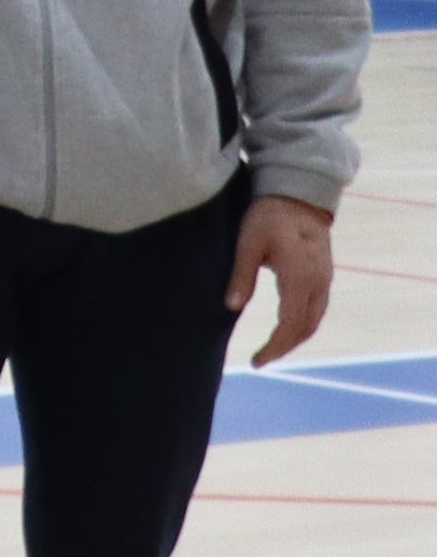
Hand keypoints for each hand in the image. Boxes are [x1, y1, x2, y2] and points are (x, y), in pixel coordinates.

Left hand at [233, 194, 334, 365]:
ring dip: (295, 338)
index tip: (257, 361)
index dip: (275, 346)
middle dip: (284, 347)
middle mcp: (318, 281)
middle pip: (306, 327)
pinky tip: (286, 329)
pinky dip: (303, 325)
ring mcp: (325, 279)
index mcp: (299, 276)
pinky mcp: (324, 275)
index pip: (290, 323)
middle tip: (260, 360)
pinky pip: (317, 309)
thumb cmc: (267, 217)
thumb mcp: (248, 243)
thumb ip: (241, 275)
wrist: (298, 195)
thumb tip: (230, 307)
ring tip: (271, 350)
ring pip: (314, 320)